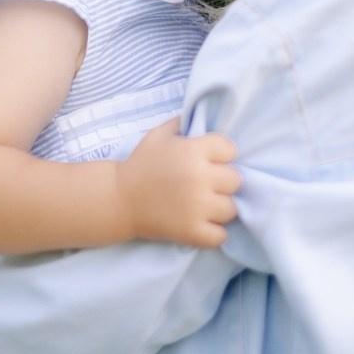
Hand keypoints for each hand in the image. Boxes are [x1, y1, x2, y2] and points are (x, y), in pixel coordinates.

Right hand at [116, 118, 240, 247]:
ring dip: (219, 208)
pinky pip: (220, 236)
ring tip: (204, 206)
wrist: (118, 199)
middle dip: (222, 182)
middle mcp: (199, 177)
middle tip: (205, 185)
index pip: (230, 150)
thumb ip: (183, 123)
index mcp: (193, 151)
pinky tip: (202, 225)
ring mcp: (196, 207)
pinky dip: (213, 233)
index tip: (208, 161)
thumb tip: (203, 117)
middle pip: (235, 180)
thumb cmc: (140, 164)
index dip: (220, 155)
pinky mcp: (191, 231)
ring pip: (231, 209)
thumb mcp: (158, 135)